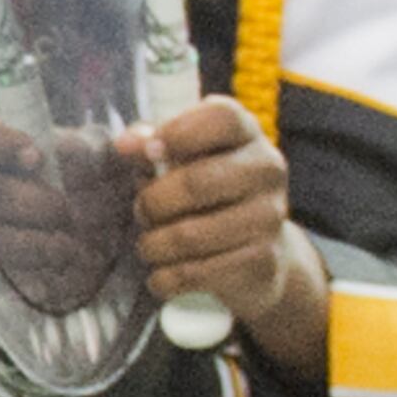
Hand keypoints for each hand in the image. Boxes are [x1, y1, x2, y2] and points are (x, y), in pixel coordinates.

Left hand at [118, 100, 326, 383]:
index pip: (221, 118)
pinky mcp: (264, 262)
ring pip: (190, 235)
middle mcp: (267, 169)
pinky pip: (198, 273)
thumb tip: (126, 144)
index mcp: (246, 133)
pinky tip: (161, 276)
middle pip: (196, 182)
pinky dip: (167, 278)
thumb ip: (152, 145)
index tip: (150, 152)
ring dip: (154, 245)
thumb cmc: (207, 195)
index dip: (178, 133)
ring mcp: (270, 217)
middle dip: (152, 202)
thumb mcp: (182, 160)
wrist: (259, 255)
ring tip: (149, 246)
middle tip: (141, 213)